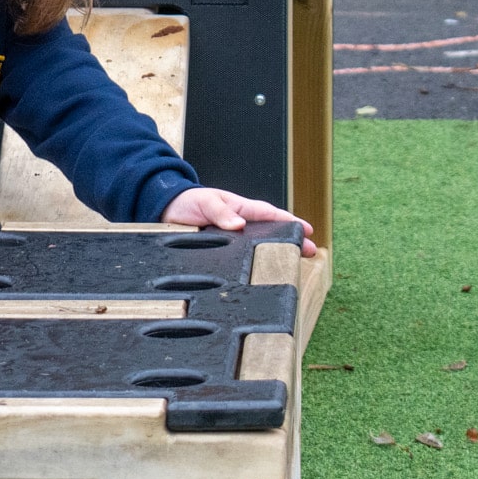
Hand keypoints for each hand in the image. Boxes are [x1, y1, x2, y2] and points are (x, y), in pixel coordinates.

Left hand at [161, 187, 316, 256]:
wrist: (167, 211)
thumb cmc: (189, 201)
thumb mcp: (206, 202)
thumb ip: (221, 212)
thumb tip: (238, 224)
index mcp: (242, 208)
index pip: (271, 214)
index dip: (290, 222)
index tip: (306, 230)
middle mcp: (242, 225)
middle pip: (272, 234)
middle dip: (292, 242)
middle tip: (310, 252)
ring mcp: (234, 240)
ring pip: (260, 248)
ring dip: (276, 255)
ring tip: (294, 265)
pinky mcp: (223, 253)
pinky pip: (241, 260)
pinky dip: (253, 266)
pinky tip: (262, 277)